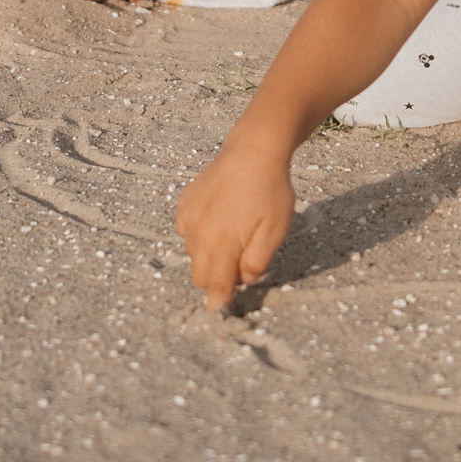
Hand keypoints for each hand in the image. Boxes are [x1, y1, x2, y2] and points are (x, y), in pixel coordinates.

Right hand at [175, 146, 295, 311]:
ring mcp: (190, 219)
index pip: (216, 282)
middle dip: (216, 277)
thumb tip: (245, 279)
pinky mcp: (185, 205)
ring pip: (194, 255)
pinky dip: (200, 235)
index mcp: (225, 242)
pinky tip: (218, 219)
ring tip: (232, 233)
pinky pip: (186, 233)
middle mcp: (201, 233)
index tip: (214, 309)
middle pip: (200, 275)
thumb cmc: (270, 191)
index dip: (217, 299)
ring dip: (209, 256)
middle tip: (239, 260)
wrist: (252, 152)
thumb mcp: (276, 229)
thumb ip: (258, 261)